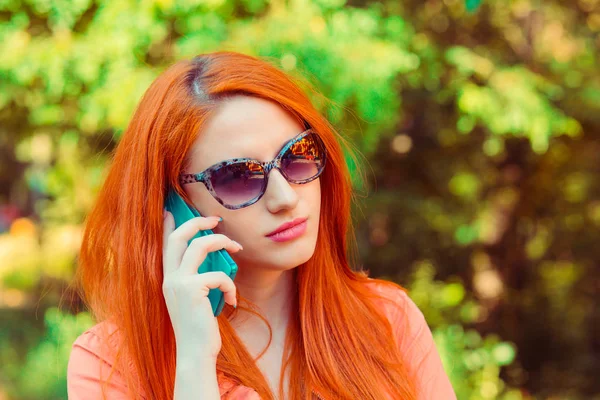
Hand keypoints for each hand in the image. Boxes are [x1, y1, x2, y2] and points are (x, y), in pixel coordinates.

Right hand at [162, 210, 242, 360]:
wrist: (195, 353)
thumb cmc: (199, 328)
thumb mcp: (195, 300)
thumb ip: (198, 280)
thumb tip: (215, 262)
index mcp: (169, 279)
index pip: (166, 245)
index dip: (169, 226)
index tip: (171, 211)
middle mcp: (170, 278)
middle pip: (179, 237)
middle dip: (198, 222)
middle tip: (216, 219)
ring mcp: (179, 282)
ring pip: (199, 246)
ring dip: (222, 242)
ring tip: (237, 248)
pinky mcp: (193, 289)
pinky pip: (219, 275)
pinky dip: (231, 285)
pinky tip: (233, 301)